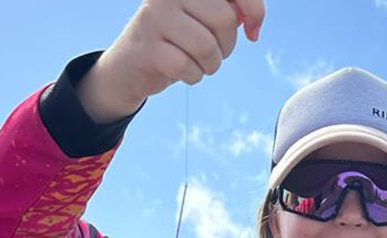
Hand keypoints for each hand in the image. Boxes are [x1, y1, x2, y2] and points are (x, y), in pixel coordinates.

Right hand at [78, 0, 266, 122]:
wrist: (131, 65)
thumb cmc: (177, 40)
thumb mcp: (205, 18)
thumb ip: (231, 10)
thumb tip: (254, 20)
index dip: (255, 10)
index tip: (253, 31)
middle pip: (225, 19)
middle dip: (227, 45)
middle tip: (212, 51)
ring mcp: (155, 17)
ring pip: (207, 46)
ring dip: (210, 65)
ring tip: (197, 63)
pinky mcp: (148, 47)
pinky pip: (187, 67)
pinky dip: (192, 76)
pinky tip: (182, 72)